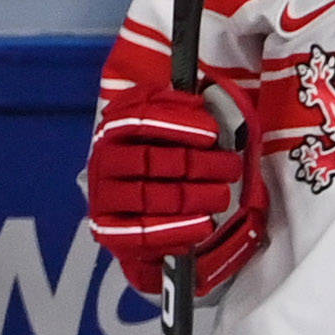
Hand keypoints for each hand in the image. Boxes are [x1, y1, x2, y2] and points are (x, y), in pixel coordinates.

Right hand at [86, 82, 263, 289]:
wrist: (124, 207)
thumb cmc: (152, 160)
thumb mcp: (161, 128)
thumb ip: (174, 110)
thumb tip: (199, 101)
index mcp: (113, 129)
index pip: (141, 119)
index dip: (178, 124)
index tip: (213, 132)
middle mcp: (103, 161)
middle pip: (151, 160)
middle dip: (197, 164)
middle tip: (231, 167)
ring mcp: (104, 196)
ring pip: (150, 197)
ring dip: (193, 197)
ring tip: (223, 196)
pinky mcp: (109, 230)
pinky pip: (145, 233)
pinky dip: (178, 230)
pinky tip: (204, 225)